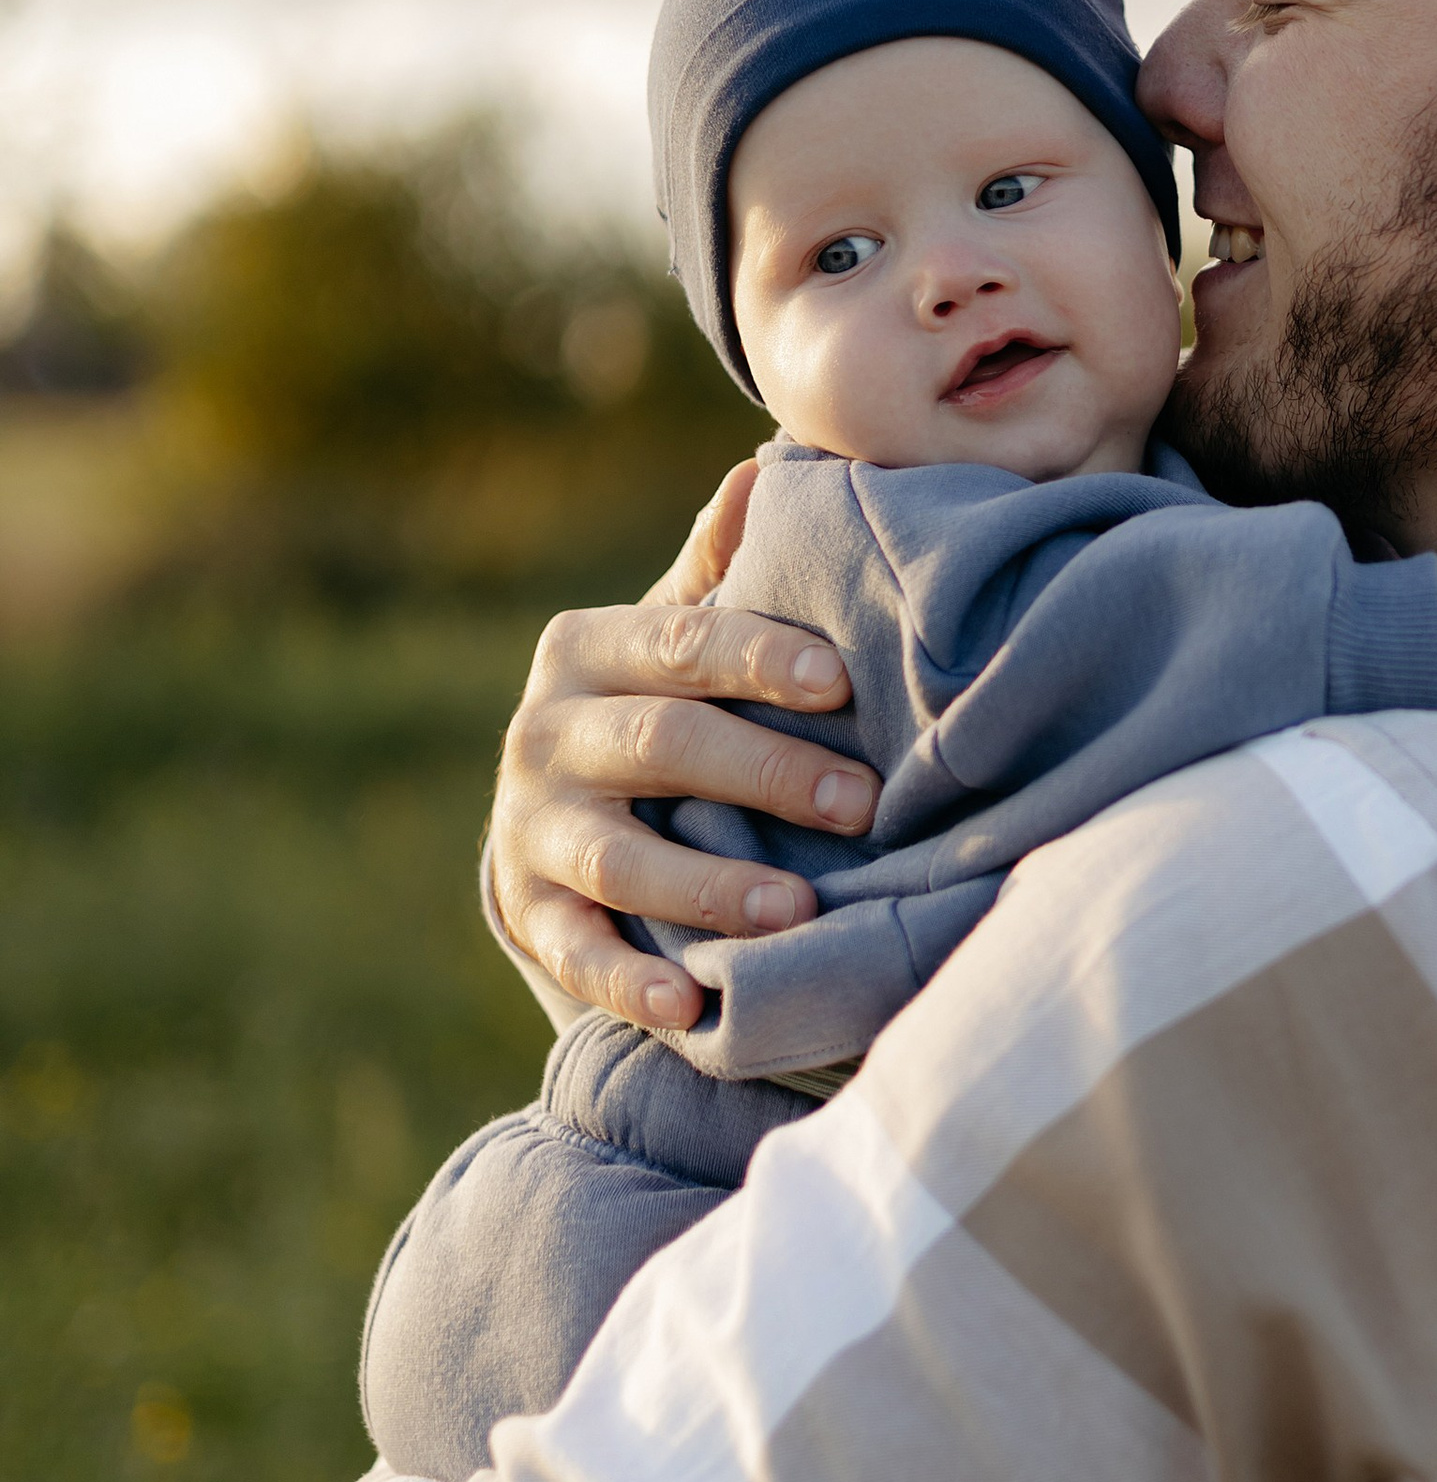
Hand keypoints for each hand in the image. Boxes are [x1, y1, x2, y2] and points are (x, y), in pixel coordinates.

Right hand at [488, 462, 879, 1031]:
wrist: (559, 818)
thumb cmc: (658, 707)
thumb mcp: (677, 637)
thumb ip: (720, 570)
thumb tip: (763, 471)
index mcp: (588, 648)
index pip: (681, 643)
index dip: (759, 659)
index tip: (842, 683)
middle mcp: (543, 733)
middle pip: (659, 745)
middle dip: (764, 772)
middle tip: (862, 804)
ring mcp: (530, 828)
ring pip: (619, 858)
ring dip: (709, 887)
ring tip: (796, 912)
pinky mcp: (528, 913)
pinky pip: (576, 952)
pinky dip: (631, 984)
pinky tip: (691, 1009)